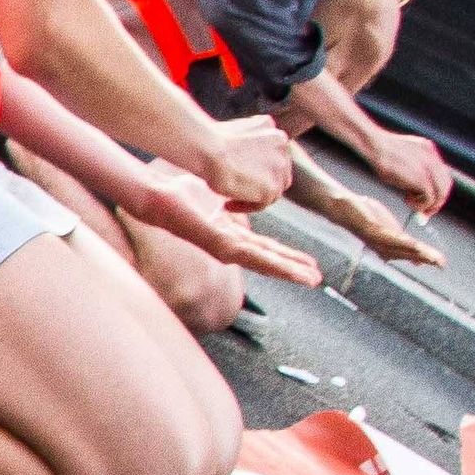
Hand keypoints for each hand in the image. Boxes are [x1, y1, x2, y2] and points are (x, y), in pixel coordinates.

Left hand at [124, 165, 325, 288]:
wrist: (157, 195)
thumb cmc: (181, 197)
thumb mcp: (213, 204)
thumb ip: (228, 209)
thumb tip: (235, 206)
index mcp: (231, 236)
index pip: (264, 249)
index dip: (286, 257)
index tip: (308, 263)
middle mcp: (229, 246)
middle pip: (267, 259)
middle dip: (292, 268)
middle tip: (317, 278)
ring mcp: (223, 247)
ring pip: (262, 262)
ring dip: (287, 271)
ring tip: (311, 279)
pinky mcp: (218, 244)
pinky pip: (249, 255)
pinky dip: (271, 263)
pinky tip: (287, 269)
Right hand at [196, 115, 295, 212]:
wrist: (209, 151)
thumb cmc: (213, 144)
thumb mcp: (241, 137)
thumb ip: (254, 147)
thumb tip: (255, 168)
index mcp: (278, 137)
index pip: (276, 162)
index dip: (259, 173)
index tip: (240, 177)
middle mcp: (284, 151)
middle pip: (279, 178)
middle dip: (260, 186)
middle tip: (236, 192)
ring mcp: (280, 170)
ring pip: (273, 193)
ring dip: (252, 198)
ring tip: (228, 201)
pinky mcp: (272, 188)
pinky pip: (262, 204)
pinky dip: (244, 207)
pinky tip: (226, 205)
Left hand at [343, 197, 445, 267]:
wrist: (342, 207)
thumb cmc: (366, 217)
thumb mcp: (389, 230)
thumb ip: (403, 243)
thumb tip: (420, 258)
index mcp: (388, 247)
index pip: (411, 254)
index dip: (427, 259)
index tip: (442, 264)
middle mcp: (382, 247)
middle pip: (407, 253)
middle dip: (425, 258)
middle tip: (441, 263)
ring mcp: (376, 239)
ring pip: (399, 248)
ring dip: (417, 253)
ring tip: (431, 256)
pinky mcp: (370, 229)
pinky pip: (387, 237)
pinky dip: (401, 242)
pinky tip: (413, 244)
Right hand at [364, 126, 453, 215]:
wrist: (375, 145)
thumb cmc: (379, 152)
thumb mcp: (400, 158)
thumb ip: (410, 170)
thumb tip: (412, 190)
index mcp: (428, 149)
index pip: (441, 173)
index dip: (435, 188)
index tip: (426, 199)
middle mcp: (433, 158)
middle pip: (445, 184)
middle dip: (436, 200)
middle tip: (424, 211)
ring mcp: (430, 169)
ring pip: (440, 193)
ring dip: (428, 204)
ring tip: (410, 203)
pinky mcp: (423, 179)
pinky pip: (430, 199)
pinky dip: (420, 205)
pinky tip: (406, 200)